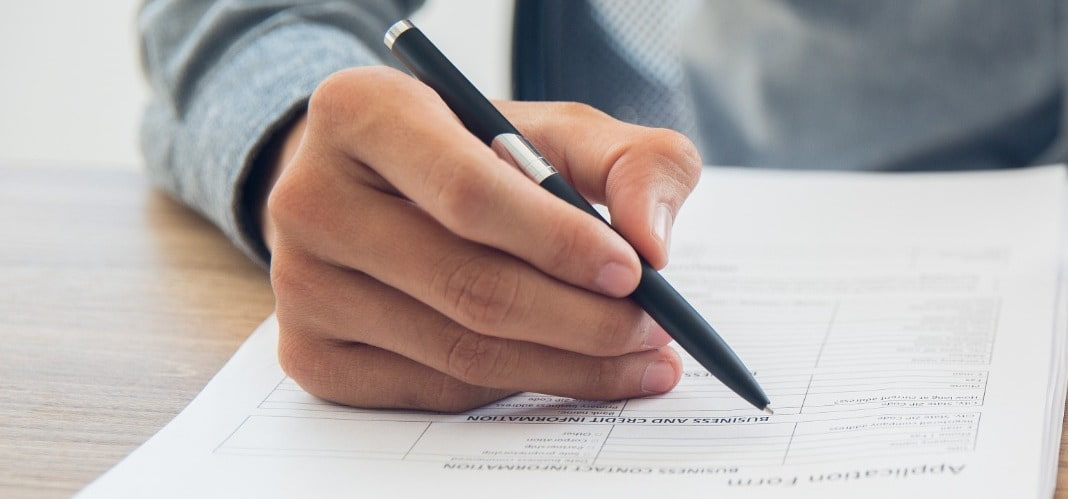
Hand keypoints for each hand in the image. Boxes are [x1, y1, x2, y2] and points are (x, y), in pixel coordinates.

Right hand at [260, 67, 702, 410]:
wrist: (380, 188)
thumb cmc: (479, 152)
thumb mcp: (560, 130)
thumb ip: (632, 162)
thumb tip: (653, 241)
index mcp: (362, 113)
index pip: (469, 193)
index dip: (559, 241)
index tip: (636, 271)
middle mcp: (309, 199)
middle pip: (469, 286)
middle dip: (584, 320)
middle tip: (655, 331)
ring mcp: (300, 286)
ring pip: (459, 353)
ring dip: (567, 366)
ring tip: (638, 357)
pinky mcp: (310, 356)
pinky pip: (436, 391)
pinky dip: (517, 387)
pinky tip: (567, 369)